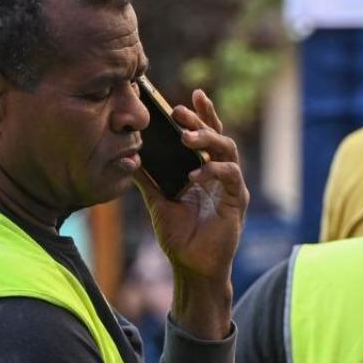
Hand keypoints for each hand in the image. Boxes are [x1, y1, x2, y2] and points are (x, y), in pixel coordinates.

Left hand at [135, 89, 247, 338]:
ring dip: (208, 141)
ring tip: (187, 138)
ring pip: (228, 152)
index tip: (191, 95)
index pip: (206, 135)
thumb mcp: (156, 200)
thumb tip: (125, 154)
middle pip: (218, 137)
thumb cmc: (178, 235)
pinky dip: (215, 171)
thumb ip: (146, 177)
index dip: (202, 114)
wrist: (191, 267)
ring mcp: (231, 187)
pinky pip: (231, 179)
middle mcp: (221, 174)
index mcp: (205, 169)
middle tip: (180, 113)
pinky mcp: (237, 203)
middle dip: (201, 122)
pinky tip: (197, 173)